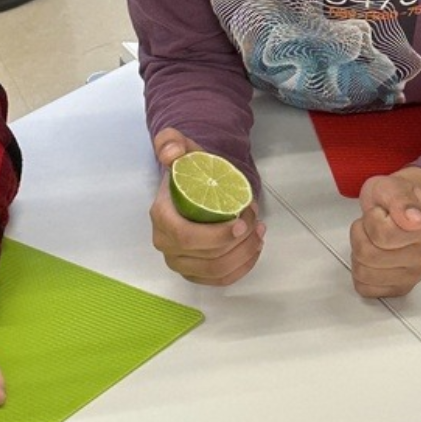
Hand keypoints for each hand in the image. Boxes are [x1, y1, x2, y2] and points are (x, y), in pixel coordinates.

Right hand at [147, 128, 265, 285]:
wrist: (192, 185)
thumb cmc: (190, 170)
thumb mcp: (181, 148)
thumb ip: (172, 142)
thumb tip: (172, 153)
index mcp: (161, 218)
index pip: (186, 237)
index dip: (217, 236)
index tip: (242, 222)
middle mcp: (165, 244)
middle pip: (208, 257)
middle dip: (240, 241)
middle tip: (255, 218)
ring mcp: (179, 262)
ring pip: (217, 270)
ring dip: (245, 253)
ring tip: (259, 230)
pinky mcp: (194, 273)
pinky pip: (220, 279)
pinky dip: (243, 267)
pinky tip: (254, 248)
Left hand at [350, 168, 420, 297]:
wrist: (400, 208)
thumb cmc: (392, 199)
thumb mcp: (392, 186)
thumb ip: (400, 199)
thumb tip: (414, 220)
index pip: (382, 235)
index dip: (371, 219)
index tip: (380, 211)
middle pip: (368, 255)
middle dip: (360, 235)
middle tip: (372, 226)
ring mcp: (414, 275)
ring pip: (364, 273)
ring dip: (358, 252)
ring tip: (372, 240)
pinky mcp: (400, 288)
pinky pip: (366, 288)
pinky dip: (360, 272)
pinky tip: (372, 258)